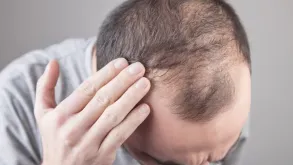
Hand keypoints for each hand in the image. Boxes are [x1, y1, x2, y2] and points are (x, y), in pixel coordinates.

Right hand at [35, 58, 150, 164]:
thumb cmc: (55, 138)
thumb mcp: (43, 113)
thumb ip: (45, 87)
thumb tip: (53, 61)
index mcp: (60, 116)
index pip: (86, 89)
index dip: (106, 74)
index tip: (122, 62)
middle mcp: (73, 129)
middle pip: (102, 100)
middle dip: (123, 81)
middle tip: (139, 67)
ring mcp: (88, 143)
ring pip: (113, 116)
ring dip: (131, 98)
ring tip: (145, 83)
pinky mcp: (102, 156)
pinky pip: (120, 135)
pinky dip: (133, 121)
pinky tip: (145, 108)